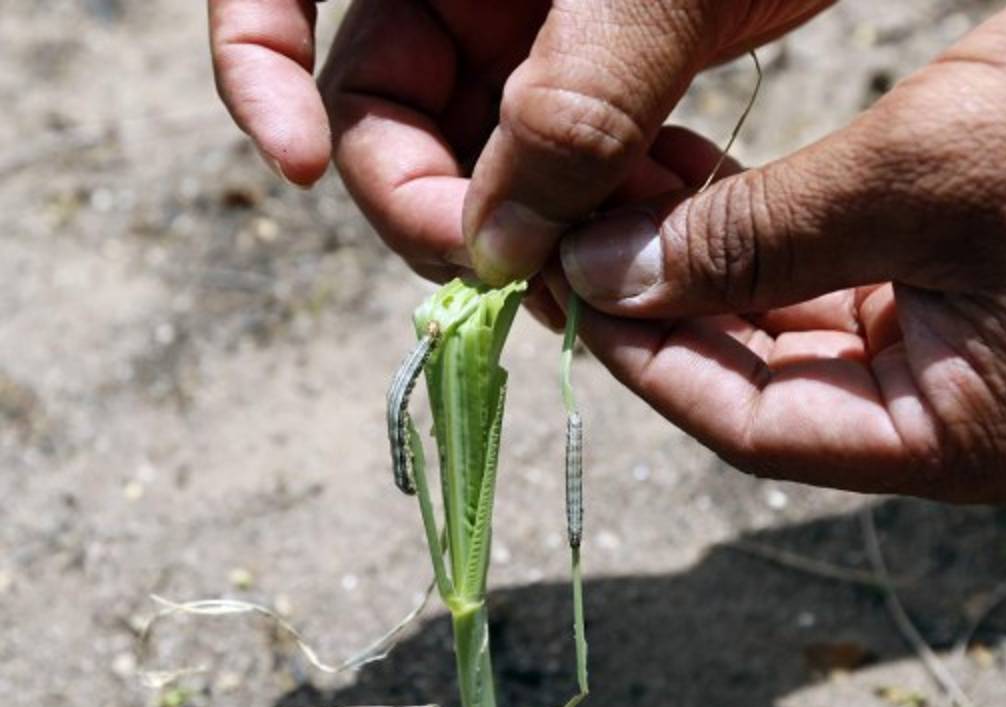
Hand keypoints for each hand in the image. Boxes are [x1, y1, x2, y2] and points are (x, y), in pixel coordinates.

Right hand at [207, 0, 830, 284]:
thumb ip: (570, 104)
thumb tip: (497, 247)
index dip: (258, 72)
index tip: (299, 169)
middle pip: (389, 110)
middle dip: (431, 198)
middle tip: (503, 273)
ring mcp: (534, 30)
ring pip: (486, 156)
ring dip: (526, 226)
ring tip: (593, 270)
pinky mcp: (608, 71)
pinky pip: (569, 161)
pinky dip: (593, 209)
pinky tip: (644, 233)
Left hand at [552, 0, 1005, 510]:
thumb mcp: (922, 171)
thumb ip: (756, 236)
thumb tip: (611, 276)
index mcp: (976, 442)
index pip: (758, 429)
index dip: (651, 359)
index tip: (574, 290)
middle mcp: (975, 423)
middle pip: (772, 383)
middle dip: (671, 304)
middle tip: (582, 234)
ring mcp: (982, 360)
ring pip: (801, 331)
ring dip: (712, 265)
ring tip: (626, 199)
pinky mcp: (985, 294)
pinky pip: (847, 285)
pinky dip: (772, 240)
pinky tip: (703, 188)